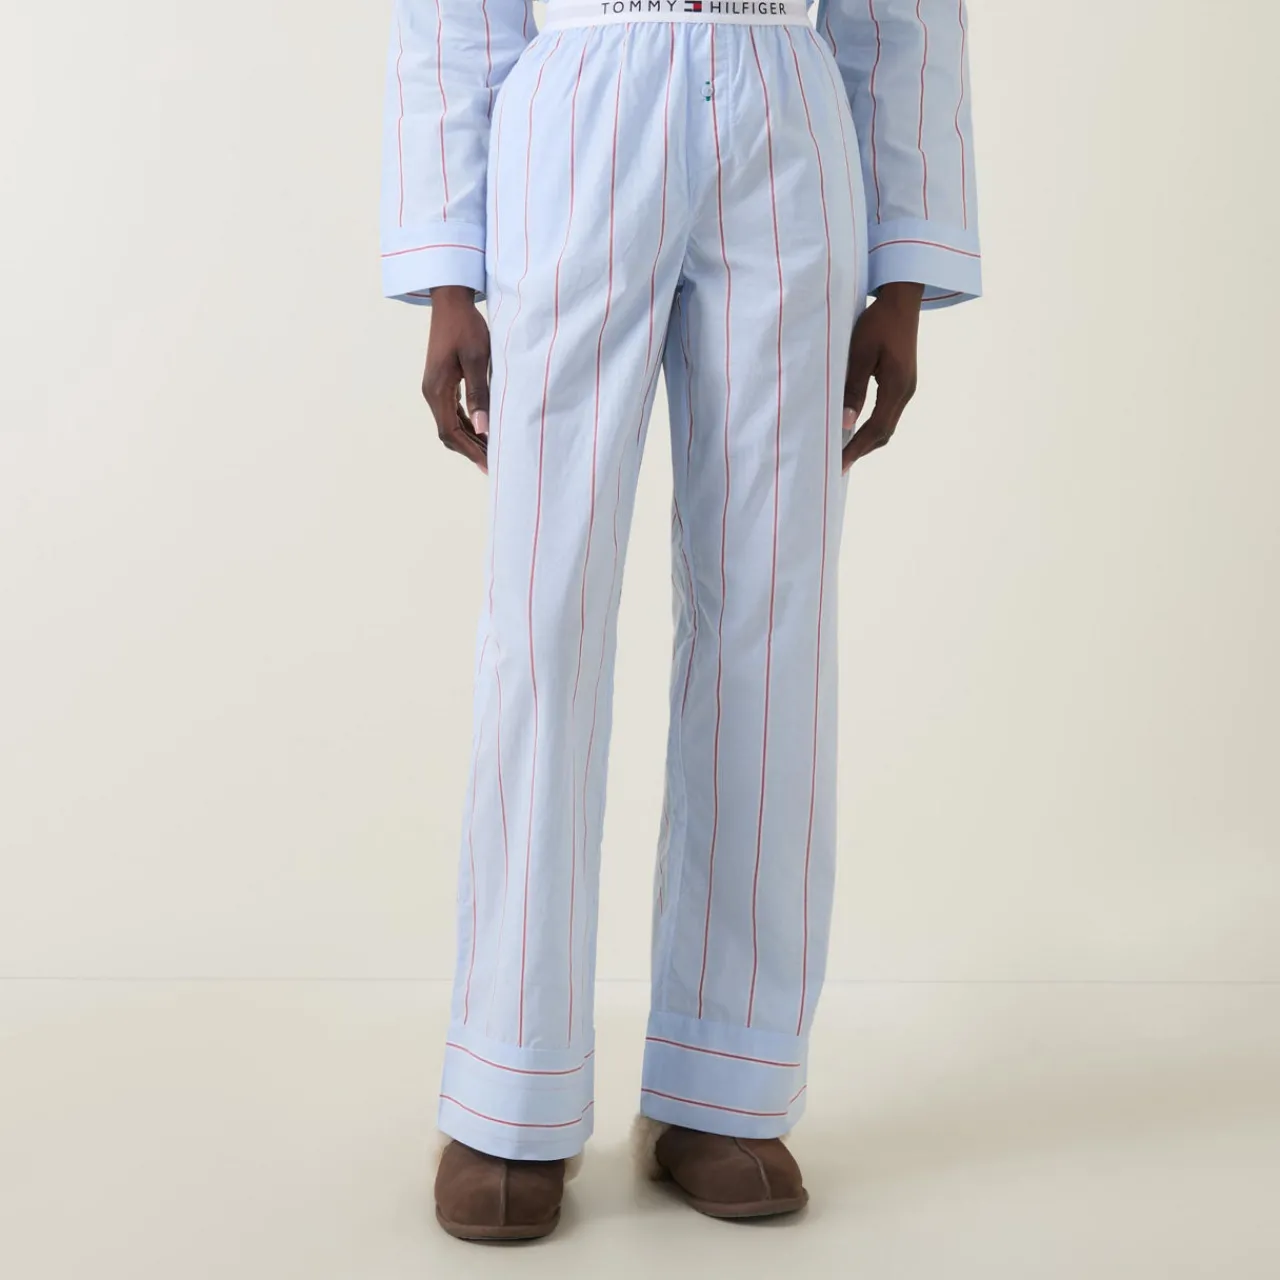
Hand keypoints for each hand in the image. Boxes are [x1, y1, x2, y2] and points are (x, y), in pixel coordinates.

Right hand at [421, 285, 490, 472]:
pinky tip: (482, 430)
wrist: (451, 301)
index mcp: (437, 390)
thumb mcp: (476, 359)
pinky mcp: (442, 382)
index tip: (488, 464)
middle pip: (448, 433)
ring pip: (450, 424)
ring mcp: (435, 388)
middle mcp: (431, 392)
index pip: (450, 432)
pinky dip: (467, 424)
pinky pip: (453, 412)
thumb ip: (479, 394)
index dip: (470, 451)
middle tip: (493, 464)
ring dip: (469, 439)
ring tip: (490, 451)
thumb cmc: (466, 326)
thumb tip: (483, 429)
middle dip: (471, 450)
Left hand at [842, 282, 923, 471]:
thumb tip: (846, 422)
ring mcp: (906, 387)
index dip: (857, 448)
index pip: (876, 429)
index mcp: (897, 386)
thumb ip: (853, 388)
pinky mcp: (902, 381)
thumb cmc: (878, 322)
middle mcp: (905, 391)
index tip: (839, 464)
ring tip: (846, 452)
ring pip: (887, 424)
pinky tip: (857, 428)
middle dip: (861, 450)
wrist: (902, 300)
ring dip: (867, 440)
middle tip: (839, 465)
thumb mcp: (860, 353)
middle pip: (884, 432)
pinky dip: (872, 426)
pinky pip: (887, 412)